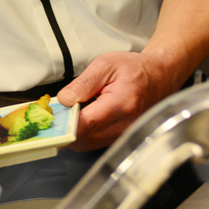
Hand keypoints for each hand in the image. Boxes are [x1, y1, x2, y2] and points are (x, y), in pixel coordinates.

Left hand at [57, 51, 177, 151]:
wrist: (158, 77)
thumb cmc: (134, 69)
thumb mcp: (105, 64)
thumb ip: (83, 83)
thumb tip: (64, 100)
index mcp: (122, 103)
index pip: (87, 123)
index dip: (65, 123)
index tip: (50, 118)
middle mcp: (125, 125)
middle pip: (84, 138)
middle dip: (65, 129)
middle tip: (53, 114)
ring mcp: (124, 135)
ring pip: (87, 144)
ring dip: (72, 133)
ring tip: (67, 114)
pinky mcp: (120, 138)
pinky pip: (95, 143)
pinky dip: (82, 134)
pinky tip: (79, 119)